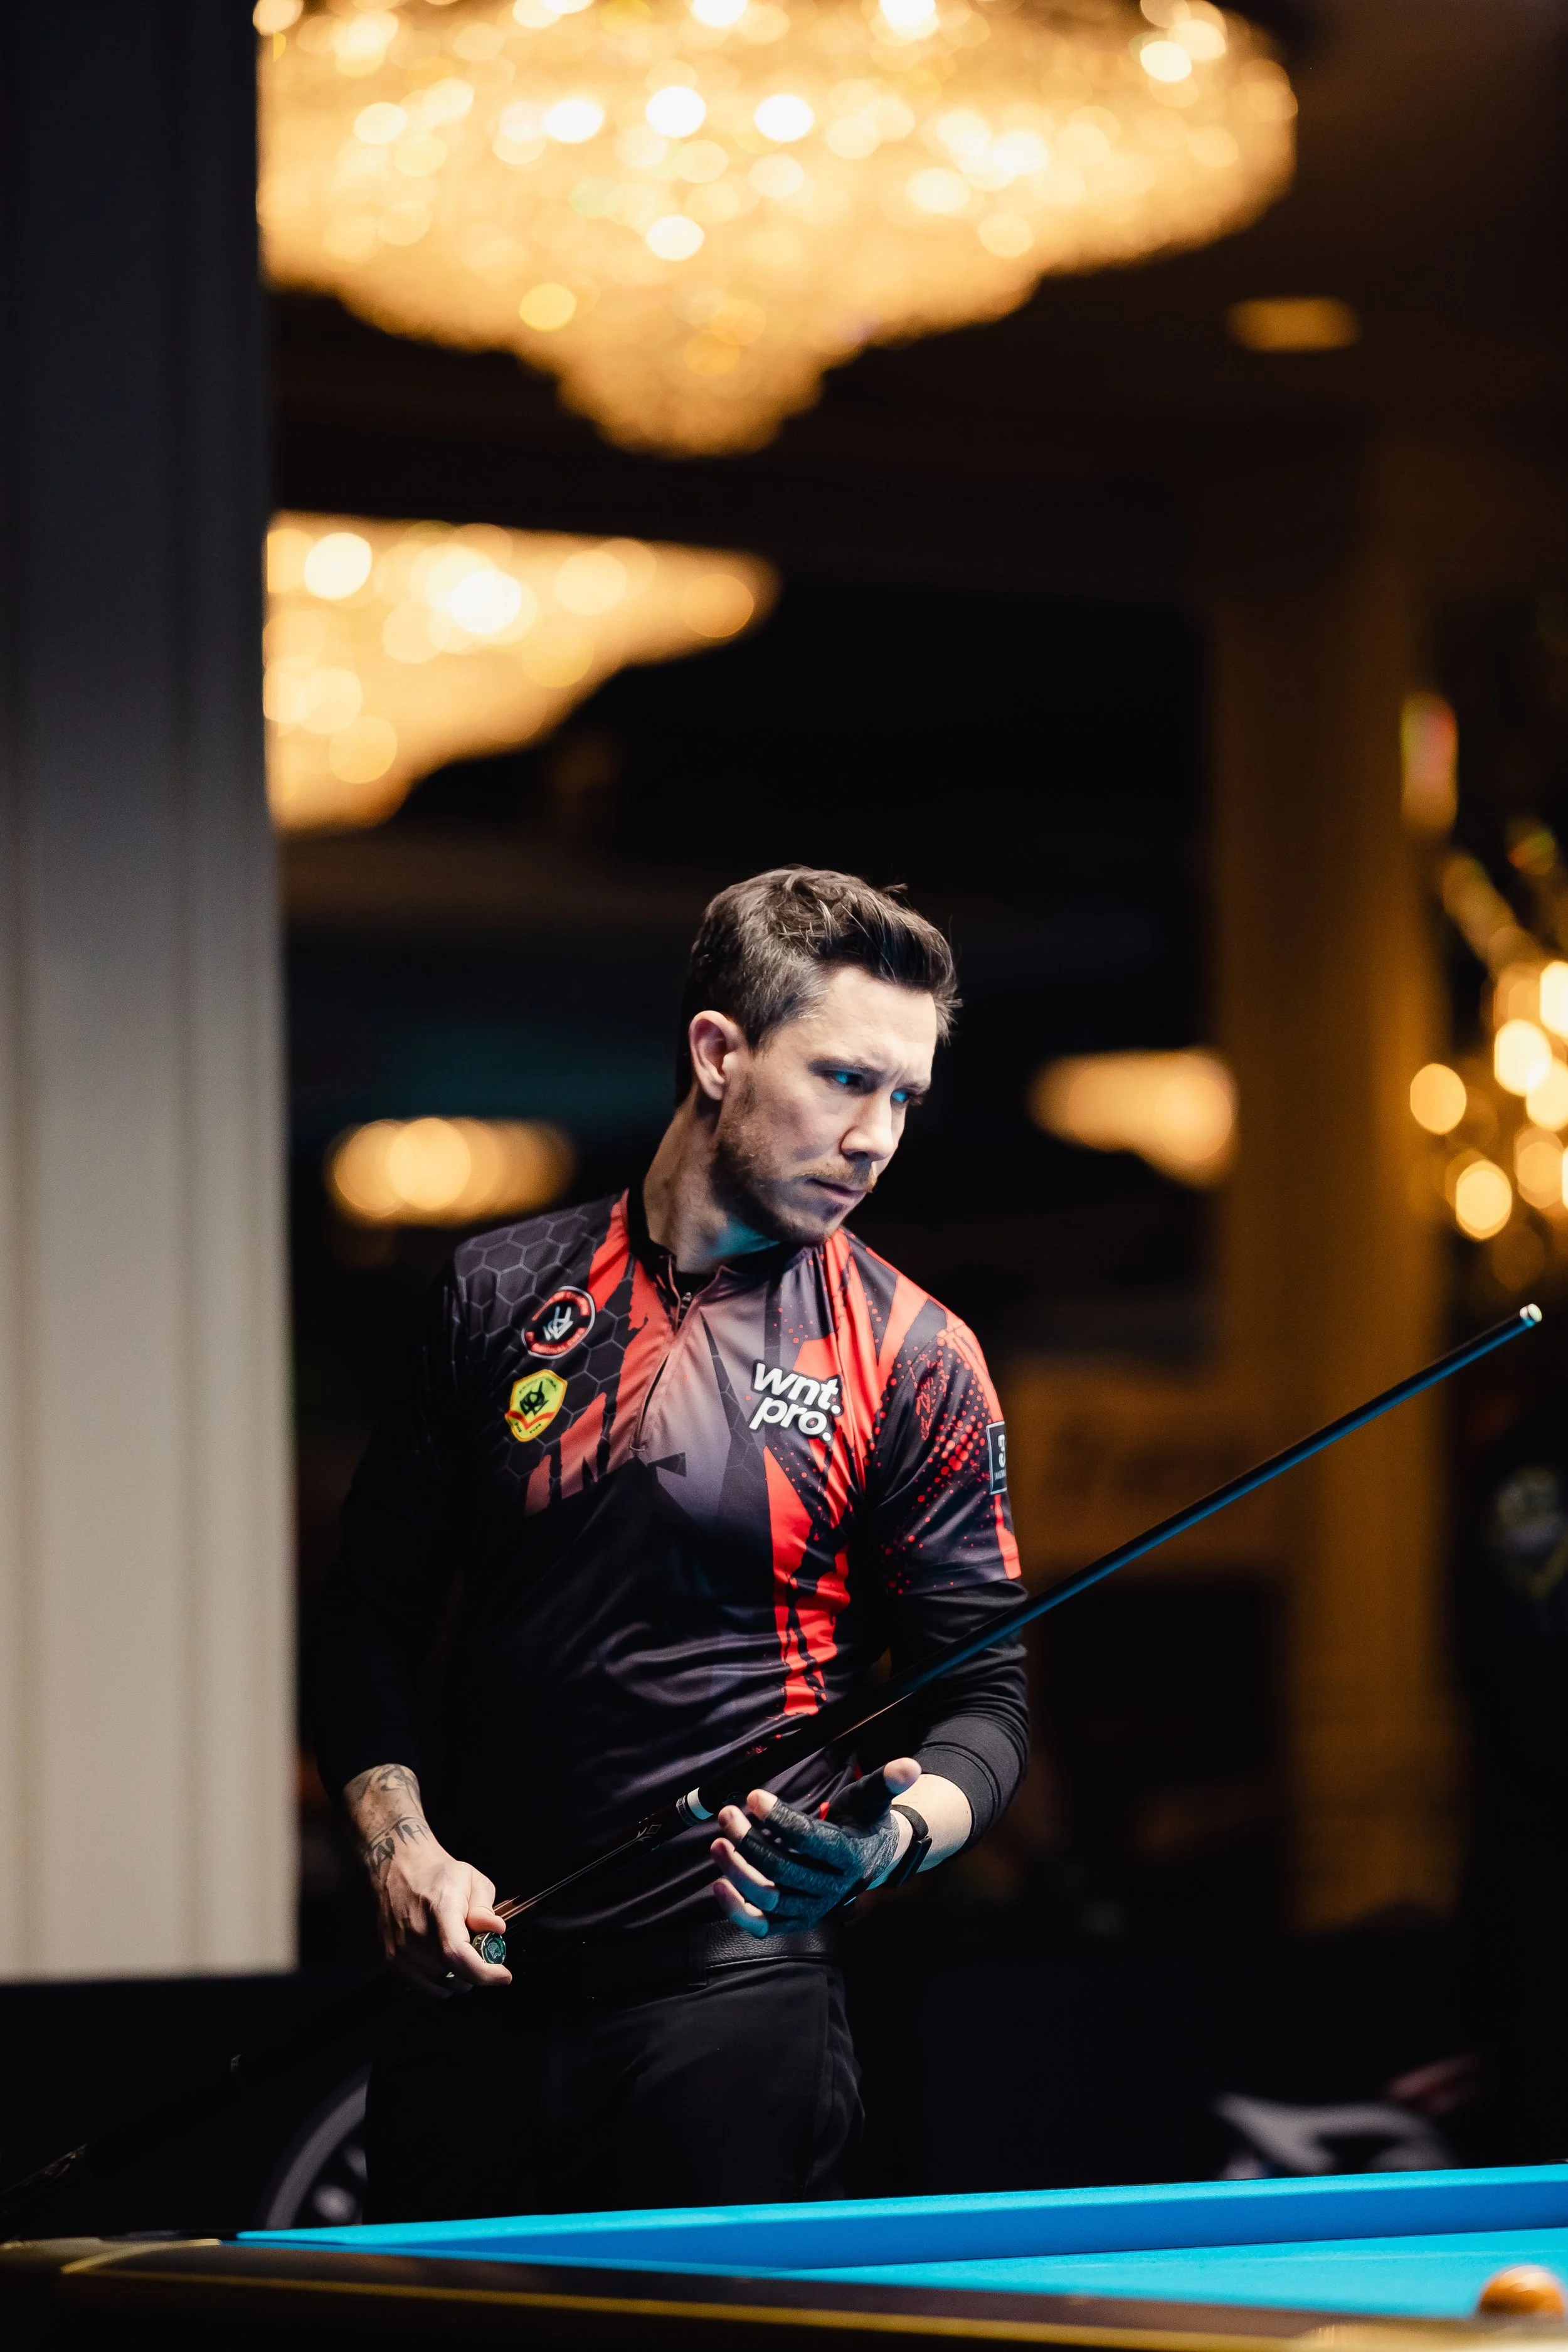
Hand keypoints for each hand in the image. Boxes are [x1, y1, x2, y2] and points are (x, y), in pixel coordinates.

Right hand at [343, 1762, 511, 1998]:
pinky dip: (438, 1981)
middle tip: (486, 1951)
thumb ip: (484, 1907)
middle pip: (454, 1976)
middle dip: (477, 1970)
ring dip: (458, 1977)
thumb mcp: (472, 1879)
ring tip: (463, 1948)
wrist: (396, 1861)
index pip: (460, 1956)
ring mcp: (398, 1949)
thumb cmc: (440, 1868)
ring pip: (439, 1985)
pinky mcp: (389, 1960)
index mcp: (438, 1909)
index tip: (504, 1975)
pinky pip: (421, 1987)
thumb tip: (495, 1931)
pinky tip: (444, 1959)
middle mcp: (414, 1932)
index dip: (487, 1973)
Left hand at [711, 1757, 921, 1939]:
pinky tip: (719, 1884)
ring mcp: (812, 1909)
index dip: (778, 1818)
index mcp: (848, 1856)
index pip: (808, 1839)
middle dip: (749, 1841)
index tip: (752, 1796)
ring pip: (769, 1898)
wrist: (869, 1861)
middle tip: (727, 1814)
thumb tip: (910, 1765)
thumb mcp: (872, 1799)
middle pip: (783, 1869)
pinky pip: (763, 1925)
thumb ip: (885, 1782)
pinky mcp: (795, 1921)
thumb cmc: (862, 1823)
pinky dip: (738, 1910)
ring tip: (718, 1842)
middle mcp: (831, 1889)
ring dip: (738, 1871)